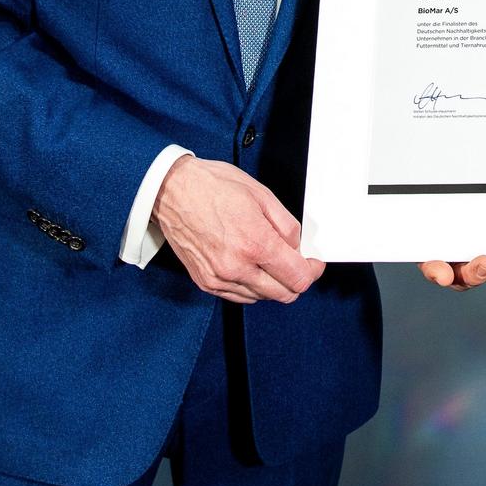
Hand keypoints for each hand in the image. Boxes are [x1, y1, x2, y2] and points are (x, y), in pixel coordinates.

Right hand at [152, 156, 324, 303]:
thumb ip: (287, 226)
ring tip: (270, 259)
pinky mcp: (205, 282)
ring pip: (261, 298)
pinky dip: (252, 287)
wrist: (171, 191)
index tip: (313, 264)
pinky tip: (252, 267)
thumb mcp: (262, 195)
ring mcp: (219, 278)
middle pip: (283, 294)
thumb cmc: (212, 187)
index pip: (297, 278)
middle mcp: (237, 267)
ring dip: (273, 284)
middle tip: (296, 262)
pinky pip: (239, 296)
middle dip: (296, 280)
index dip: (312, 271)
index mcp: (255, 243)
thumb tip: (298, 247)